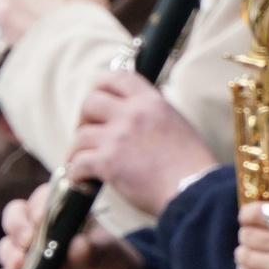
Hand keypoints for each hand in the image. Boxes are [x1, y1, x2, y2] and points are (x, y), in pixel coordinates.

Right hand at [0, 186, 145, 268]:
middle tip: (27, 244)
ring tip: (17, 267)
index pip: (44, 199)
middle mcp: (43, 230)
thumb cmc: (114, 265)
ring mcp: (31, 255)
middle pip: (16, 217)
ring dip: (7, 254)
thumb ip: (95, 250)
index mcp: (65, 213)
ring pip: (7, 246)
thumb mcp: (110, 256)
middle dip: (17, 228)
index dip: (39, 206)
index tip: (41, 219)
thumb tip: (79, 245)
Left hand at [69, 68, 217, 213]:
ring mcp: (117, 137)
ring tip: (80, 159)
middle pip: (91, 102)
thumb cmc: (192, 165)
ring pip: (81, 134)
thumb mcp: (178, 124)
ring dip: (77, 149)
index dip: (103, 87)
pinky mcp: (108, 162)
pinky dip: (75, 172)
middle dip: (84, 117)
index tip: (100, 99)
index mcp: (152, 102)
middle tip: (88, 131)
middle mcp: (132, 114)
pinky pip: (78, 162)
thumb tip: (138, 116)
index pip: (119, 78)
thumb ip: (155, 114)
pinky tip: (81, 179)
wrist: (193, 190)